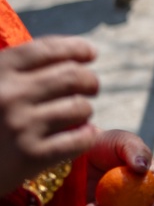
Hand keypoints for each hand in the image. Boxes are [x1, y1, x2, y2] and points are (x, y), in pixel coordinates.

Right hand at [0, 37, 100, 192]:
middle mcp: (10, 94)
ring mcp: (20, 126)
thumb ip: (15, 70)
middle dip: (89, 81)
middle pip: (73, 76)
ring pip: (80, 107)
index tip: (89, 54)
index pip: (49, 49)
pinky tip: (85, 136)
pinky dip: (88, 137)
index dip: (76, 48)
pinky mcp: (29, 157)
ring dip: (86, 110)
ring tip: (79, 115)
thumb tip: (68, 54)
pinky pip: (79, 140)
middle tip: (91, 88)